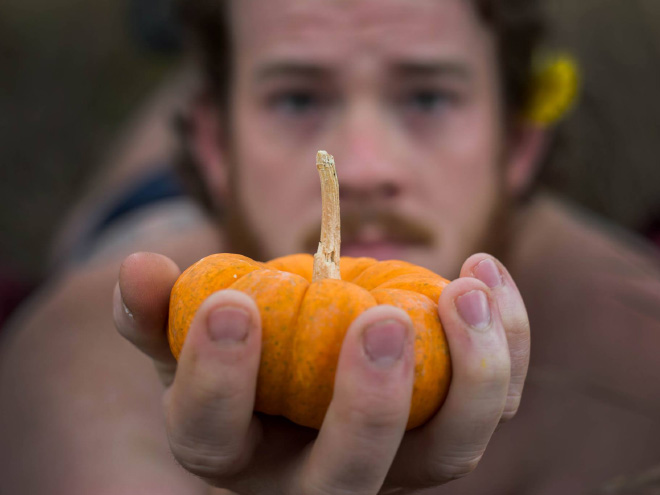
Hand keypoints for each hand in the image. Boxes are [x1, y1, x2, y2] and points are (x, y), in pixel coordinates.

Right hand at [114, 252, 528, 493]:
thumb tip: (136, 269)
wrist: (305, 356)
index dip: (214, 379)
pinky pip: (496, 398)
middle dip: (367, 408)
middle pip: (348, 478)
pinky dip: (506, 339)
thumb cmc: (244, 345)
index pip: (211, 438)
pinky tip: (483, 271)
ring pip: (449, 453)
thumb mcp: (190, 328)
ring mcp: (397, 459)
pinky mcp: (450, 423)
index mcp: (236, 453)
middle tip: (379, 321)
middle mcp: (319, 478)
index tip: (227, 303)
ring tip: (464, 290)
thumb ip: (161, 308)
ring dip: (471, 375)